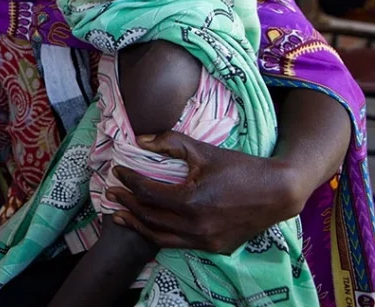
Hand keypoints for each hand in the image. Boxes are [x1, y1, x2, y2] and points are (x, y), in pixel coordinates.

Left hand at [107, 131, 299, 253]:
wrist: (278, 192)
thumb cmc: (241, 168)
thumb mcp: (204, 151)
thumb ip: (170, 143)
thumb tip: (140, 140)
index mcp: (192, 202)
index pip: (148, 193)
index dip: (129, 181)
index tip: (117, 170)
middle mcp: (196, 227)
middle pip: (149, 217)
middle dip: (126, 203)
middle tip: (111, 192)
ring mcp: (205, 241)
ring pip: (160, 237)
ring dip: (137, 225)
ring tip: (118, 215)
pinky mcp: (214, 248)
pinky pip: (178, 244)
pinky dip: (159, 235)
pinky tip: (148, 226)